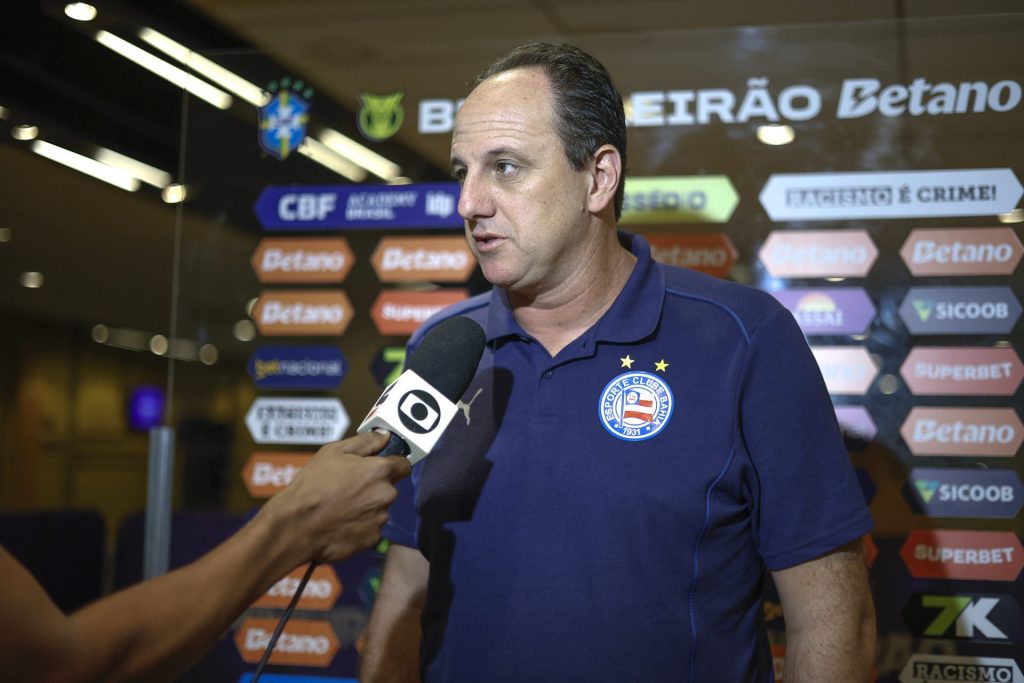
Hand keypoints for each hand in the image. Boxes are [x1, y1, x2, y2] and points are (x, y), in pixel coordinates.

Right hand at [259, 431, 411, 564]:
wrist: (296, 526)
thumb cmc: (313, 485)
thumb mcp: (333, 452)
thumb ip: (365, 442)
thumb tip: (385, 436)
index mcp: (380, 470)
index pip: (403, 464)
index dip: (391, 464)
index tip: (377, 467)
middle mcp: (386, 494)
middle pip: (389, 488)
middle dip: (374, 486)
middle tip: (349, 488)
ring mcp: (380, 519)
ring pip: (379, 508)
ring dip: (367, 506)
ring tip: (340, 507)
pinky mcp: (372, 539)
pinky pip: (371, 528)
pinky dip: (360, 525)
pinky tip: (340, 523)